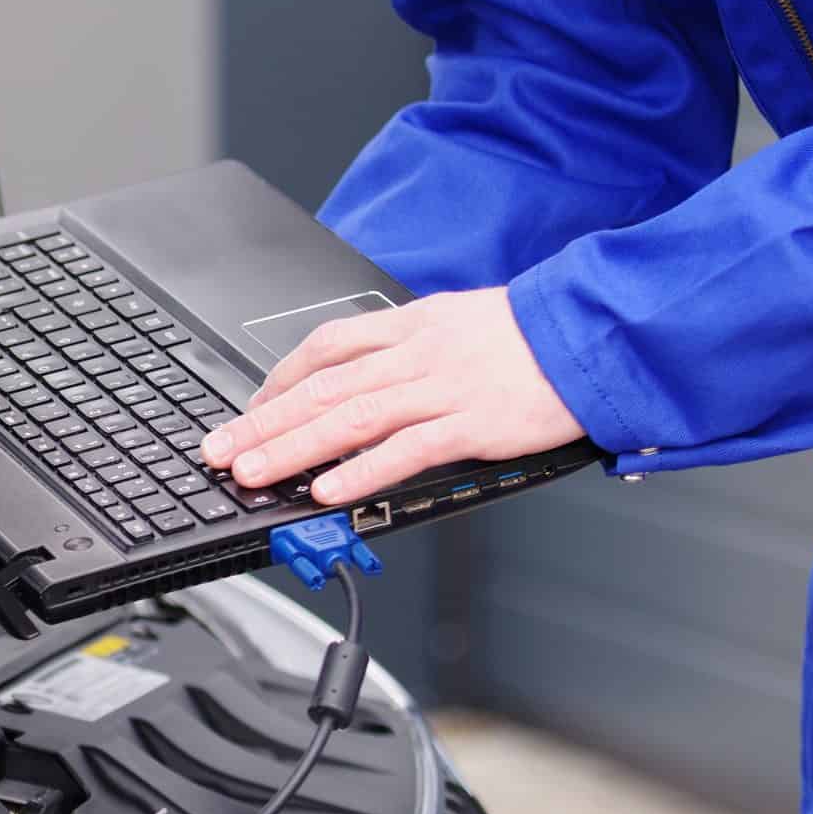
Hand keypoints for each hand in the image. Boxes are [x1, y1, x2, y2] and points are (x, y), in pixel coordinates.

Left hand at [199, 287, 581, 505]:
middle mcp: (416, 354)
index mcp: (411, 325)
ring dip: (292, 448)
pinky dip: (361, 472)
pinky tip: (328, 490)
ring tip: (252, 472)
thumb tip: (364, 378)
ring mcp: (442, 388)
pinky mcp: (472, 424)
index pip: (326, 347)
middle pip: (321, 388)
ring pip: (349, 419)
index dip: (279, 379)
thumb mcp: (458, 323)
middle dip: (262, 422)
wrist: (593, 335)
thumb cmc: (531, 338)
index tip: (249, 407)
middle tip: (219, 449)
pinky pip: (405, 450)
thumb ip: (410, 349)